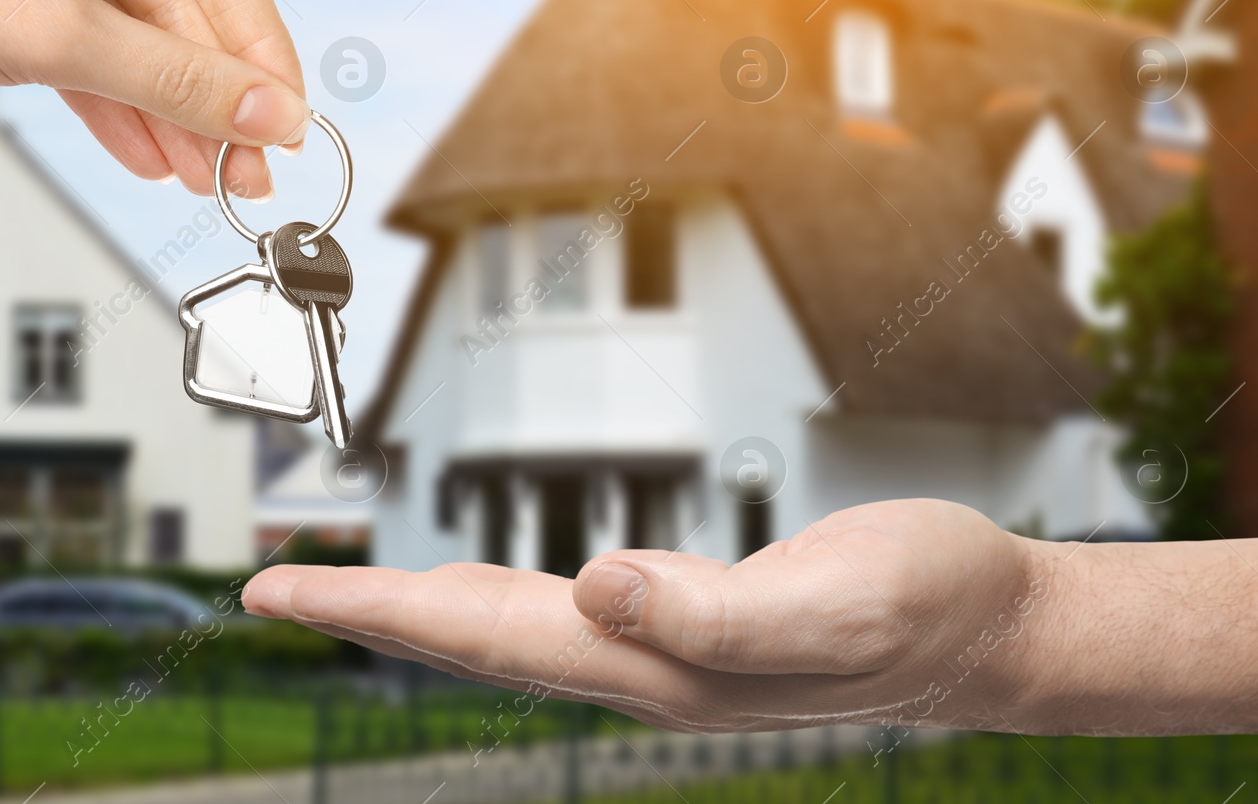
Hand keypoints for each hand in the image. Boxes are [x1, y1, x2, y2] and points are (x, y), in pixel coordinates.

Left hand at [0, 0, 304, 196]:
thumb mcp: (61, 39)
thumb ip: (179, 83)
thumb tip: (270, 117)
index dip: (261, 55)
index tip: (286, 123)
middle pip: (186, 10)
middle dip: (214, 99)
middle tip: (250, 170)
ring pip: (143, 40)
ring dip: (174, 115)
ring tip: (208, 182)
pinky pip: (99, 52)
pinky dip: (124, 106)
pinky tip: (155, 157)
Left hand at [243, 500, 1055, 733]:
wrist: (987, 628)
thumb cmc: (926, 602)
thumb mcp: (839, 598)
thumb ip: (718, 609)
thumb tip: (598, 589)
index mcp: (663, 665)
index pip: (486, 638)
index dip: (378, 612)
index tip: (281, 591)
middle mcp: (647, 669)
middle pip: (475, 642)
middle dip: (369, 615)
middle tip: (270, 589)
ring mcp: (666, 653)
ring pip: (511, 633)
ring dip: (419, 612)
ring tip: (348, 593)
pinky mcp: (691, 625)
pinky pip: (561, 615)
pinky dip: (493, 599)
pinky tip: (480, 595)